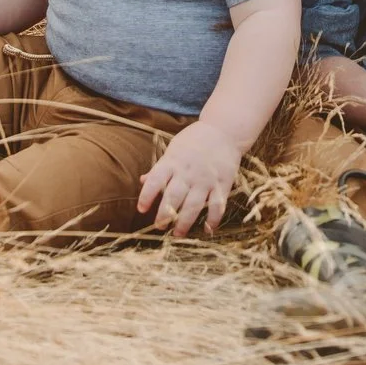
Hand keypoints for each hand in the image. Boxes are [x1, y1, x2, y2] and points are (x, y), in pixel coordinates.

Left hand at [135, 121, 245, 236]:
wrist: (224, 130)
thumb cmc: (195, 140)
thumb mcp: (174, 149)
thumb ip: (160, 167)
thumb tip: (142, 181)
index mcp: (172, 162)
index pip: (155, 181)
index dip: (146, 196)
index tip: (141, 209)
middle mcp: (188, 172)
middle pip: (173, 197)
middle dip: (164, 215)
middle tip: (159, 226)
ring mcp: (206, 179)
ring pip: (193, 206)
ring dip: (185, 223)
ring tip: (177, 234)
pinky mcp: (222, 184)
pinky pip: (217, 205)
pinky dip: (213, 219)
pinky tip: (208, 230)